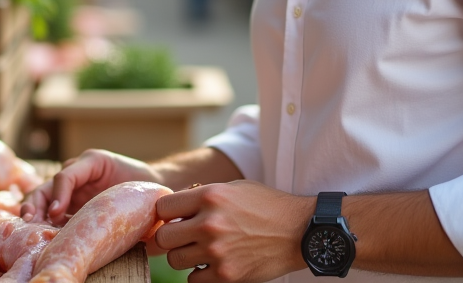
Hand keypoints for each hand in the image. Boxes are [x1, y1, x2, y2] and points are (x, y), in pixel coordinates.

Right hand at [20, 149, 160, 224]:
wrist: (151, 192)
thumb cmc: (141, 184)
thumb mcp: (129, 182)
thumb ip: (113, 191)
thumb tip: (93, 209)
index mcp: (89, 162)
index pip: (65, 176)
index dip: (58, 195)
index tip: (55, 214)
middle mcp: (76, 174)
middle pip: (46, 186)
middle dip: (34, 203)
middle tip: (29, 221)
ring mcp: (71, 191)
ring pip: (44, 199)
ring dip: (35, 214)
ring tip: (30, 229)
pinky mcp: (71, 207)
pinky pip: (52, 214)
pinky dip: (44, 224)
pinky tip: (41, 235)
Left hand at [154, 180, 312, 282]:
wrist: (300, 231)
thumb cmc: (266, 206)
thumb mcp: (234, 188)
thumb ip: (202, 197)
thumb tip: (173, 210)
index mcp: (210, 196)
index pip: (162, 208)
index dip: (165, 214)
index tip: (173, 218)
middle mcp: (210, 224)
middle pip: (163, 238)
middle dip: (170, 238)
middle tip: (184, 237)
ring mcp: (217, 252)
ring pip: (175, 261)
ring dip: (185, 256)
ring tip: (202, 250)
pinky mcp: (226, 276)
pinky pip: (193, 280)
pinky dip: (200, 274)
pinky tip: (214, 264)